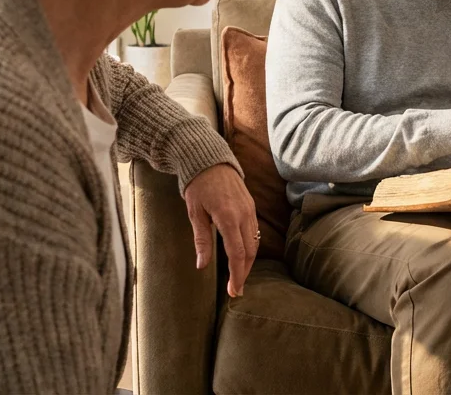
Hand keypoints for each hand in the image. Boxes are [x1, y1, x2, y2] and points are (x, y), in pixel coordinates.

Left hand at [183, 163, 257, 297]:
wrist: (209, 159)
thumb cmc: (198, 185)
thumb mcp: (195, 213)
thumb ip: (201, 240)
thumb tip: (201, 265)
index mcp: (228, 217)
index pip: (237, 253)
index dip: (237, 274)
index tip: (234, 291)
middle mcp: (244, 214)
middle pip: (250, 251)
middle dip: (243, 272)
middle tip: (236, 290)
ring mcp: (250, 209)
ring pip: (255, 242)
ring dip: (248, 261)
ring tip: (238, 276)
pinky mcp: (251, 206)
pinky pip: (254, 231)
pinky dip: (250, 247)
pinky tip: (242, 255)